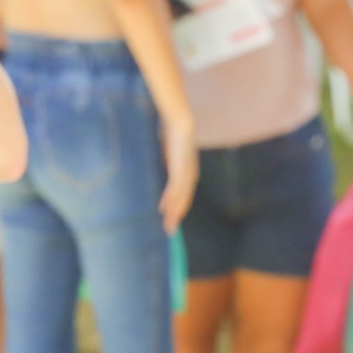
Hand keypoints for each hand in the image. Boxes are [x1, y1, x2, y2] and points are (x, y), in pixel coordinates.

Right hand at [159, 119, 198, 234]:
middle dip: (176, 216)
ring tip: (168, 227)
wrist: (180, 121)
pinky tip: (165, 211)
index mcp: (188, 171)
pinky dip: (170, 202)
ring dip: (174, 214)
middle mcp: (190, 175)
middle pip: (184, 200)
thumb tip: (162, 164)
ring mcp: (186, 174)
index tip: (169, 217)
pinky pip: (174, 191)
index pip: (183, 194)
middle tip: (169, 231)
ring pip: (180, 199)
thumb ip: (168, 162)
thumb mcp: (169, 151)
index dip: (176, 207)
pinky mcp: (180, 171)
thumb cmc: (172, 132)